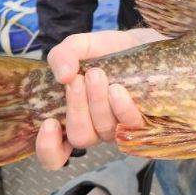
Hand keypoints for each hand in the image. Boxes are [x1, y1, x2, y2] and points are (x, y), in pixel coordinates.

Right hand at [35, 28, 156, 169]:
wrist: (147, 41)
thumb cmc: (110, 50)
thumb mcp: (82, 46)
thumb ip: (63, 56)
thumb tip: (62, 75)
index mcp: (75, 116)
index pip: (56, 153)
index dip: (48, 148)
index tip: (49, 124)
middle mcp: (96, 128)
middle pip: (80, 138)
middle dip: (76, 108)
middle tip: (78, 78)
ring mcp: (120, 128)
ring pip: (104, 131)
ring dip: (97, 103)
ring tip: (97, 74)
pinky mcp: (144, 122)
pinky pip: (130, 125)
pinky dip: (121, 108)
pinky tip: (117, 89)